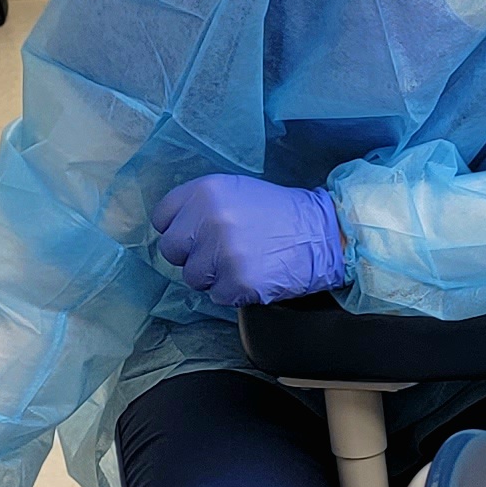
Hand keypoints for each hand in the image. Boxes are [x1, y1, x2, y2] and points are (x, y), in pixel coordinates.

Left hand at [152, 176, 347, 305]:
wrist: (323, 234)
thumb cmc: (278, 214)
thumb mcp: (236, 192)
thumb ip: (200, 206)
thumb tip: (172, 231)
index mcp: (206, 191)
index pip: (162, 218)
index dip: (179, 229)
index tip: (197, 235)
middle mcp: (210, 219)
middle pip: (171, 250)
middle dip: (192, 255)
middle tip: (220, 252)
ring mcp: (223, 252)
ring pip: (192, 277)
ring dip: (212, 276)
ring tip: (241, 262)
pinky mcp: (238, 281)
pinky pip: (216, 295)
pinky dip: (233, 291)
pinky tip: (253, 274)